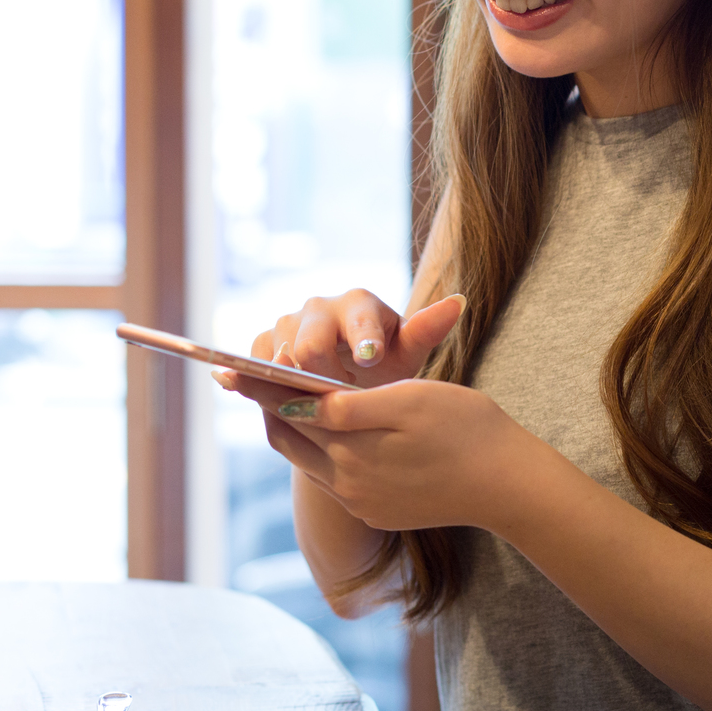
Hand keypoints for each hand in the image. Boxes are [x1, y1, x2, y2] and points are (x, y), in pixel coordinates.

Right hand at [232, 290, 465, 389]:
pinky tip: (277, 404)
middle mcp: (318, 307)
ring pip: (278, 355)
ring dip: (293, 385)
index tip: (371, 360)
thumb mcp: (409, 352)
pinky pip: (254, 364)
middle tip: (344, 402)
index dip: (362, 339)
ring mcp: (286, 324)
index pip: (357, 319)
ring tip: (314, 408)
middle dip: (325, 377)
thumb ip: (426, 331)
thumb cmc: (387, 363)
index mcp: (358, 302)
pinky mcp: (262, 345)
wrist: (351, 380)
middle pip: (309, 343)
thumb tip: (458, 302)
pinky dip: (261, 384)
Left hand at [271, 380, 548, 533]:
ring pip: (307, 461)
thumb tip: (296, 401)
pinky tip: (326, 434)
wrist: (509, 484)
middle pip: (289, 439)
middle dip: (268, 406)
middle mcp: (349, 483)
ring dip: (292, 430)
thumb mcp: (411, 400)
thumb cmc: (468, 428)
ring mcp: (362, 503)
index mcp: (354, 449)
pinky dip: (320, 451)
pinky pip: (333, 480)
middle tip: (249, 378)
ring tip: (280, 401)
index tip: (230, 365)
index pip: (290, 410)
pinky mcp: (377, 513)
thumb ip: (350, 405)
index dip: (260, 385)